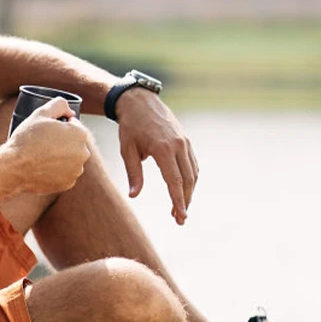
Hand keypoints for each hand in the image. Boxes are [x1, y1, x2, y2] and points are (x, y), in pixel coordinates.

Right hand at [5, 97, 91, 194]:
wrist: (13, 168)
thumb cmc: (27, 139)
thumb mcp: (41, 113)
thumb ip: (59, 104)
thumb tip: (70, 111)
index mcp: (80, 134)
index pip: (74, 125)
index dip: (60, 125)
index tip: (46, 131)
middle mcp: (83, 153)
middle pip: (74, 143)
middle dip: (62, 141)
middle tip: (42, 143)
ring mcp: (76, 170)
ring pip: (70, 159)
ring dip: (61, 156)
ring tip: (42, 155)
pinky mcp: (68, 184)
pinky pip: (65, 174)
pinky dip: (56, 171)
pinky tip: (43, 167)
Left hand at [114, 90, 198, 223]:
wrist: (141, 102)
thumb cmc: (131, 126)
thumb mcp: (127, 150)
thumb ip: (133, 173)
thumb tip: (134, 195)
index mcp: (163, 149)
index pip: (174, 180)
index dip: (178, 200)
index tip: (180, 216)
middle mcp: (178, 145)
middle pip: (187, 180)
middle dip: (185, 201)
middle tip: (180, 219)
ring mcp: (185, 142)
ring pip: (193, 173)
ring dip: (189, 192)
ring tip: (181, 208)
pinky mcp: (186, 141)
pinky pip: (192, 164)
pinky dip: (190, 179)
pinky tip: (184, 189)